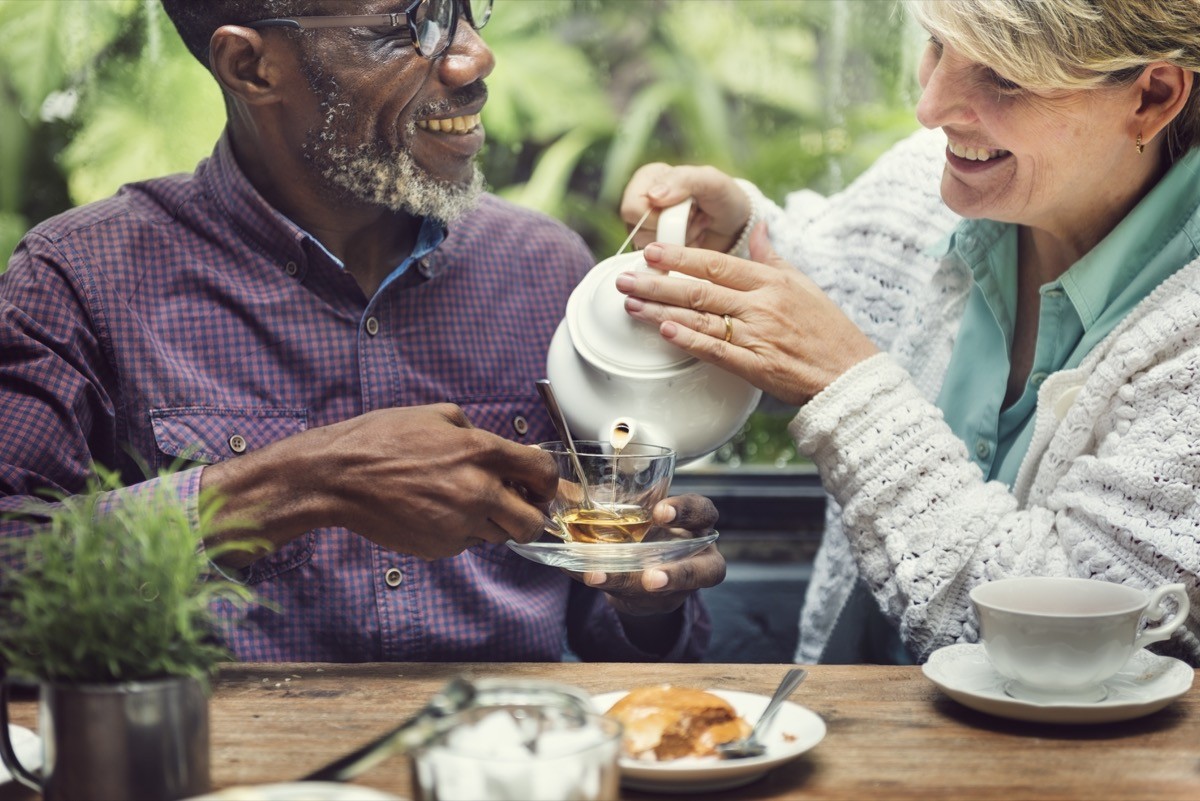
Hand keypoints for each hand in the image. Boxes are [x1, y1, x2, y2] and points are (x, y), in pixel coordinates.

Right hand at [203, 404, 557, 562]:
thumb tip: (502, 449)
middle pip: (532, 522)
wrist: (337, 477)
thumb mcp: (436, 416)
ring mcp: (459, 523)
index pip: (542, 472)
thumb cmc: (381, 440)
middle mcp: (477, 490)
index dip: (549, 483)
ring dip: (494, 524)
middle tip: (519, 508)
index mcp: (480, 451)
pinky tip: (435, 513)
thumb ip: (476, 431)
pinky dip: (461, 532)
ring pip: (500, 536)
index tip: (544, 487)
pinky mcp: (440, 547)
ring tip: (464, 504)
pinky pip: (467, 544)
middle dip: (531, 516)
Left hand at [575, 493, 723, 616]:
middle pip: (708, 570)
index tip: (659, 512)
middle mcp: (699, 556)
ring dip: (636, 588)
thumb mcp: (646, 509)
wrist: (649, 560)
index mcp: (698, 523)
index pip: (702, 511)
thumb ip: (627, 501)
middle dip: (679, 575)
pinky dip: (610, 585)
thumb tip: (569, 490)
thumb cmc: (651, 525)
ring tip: (600, 578)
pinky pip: (640, 599)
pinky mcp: (663, 600)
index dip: (685, 511)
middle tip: (650, 578)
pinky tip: (584, 574)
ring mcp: (684, 584)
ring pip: (670, 594)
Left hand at [615, 225, 879, 405]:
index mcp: (772, 282)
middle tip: (625, 278)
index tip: (652, 252)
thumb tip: (758, 227)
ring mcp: (758, 336)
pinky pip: (716, 351)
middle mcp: (762, 305)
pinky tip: (664, 333)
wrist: (849, 375)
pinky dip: (688, 341)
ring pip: (701, 318)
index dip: (680, 257)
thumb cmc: (827, 330)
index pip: (717, 263)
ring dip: (661, 311)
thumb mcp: (804, 284)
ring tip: (631, 304)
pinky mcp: (756, 367)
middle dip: (658, 282)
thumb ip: (773, 257)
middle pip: (700, 289)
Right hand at [620, 163, 751, 252]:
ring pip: (648, 248)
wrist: (737, 224)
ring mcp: (647, 228)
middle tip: (696, 217)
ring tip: (698, 226)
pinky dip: (681, 253)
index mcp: (647, 178)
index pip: (632, 209)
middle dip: (674, 229)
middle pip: (638, 231)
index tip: (687, 209)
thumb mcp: (711, 181)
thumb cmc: (724, 197)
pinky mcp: (656, 249)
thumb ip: (683, 181)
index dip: (658, 217)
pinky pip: (658, 262)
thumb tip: (653, 196)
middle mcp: (641, 202)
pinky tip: (696, 239)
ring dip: (681, 241)